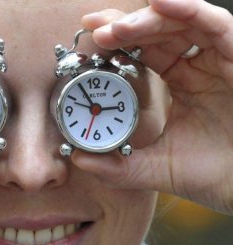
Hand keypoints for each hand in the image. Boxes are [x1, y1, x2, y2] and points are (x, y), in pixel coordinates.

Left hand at [74, 0, 232, 213]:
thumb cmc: (215, 176)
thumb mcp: (158, 168)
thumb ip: (119, 166)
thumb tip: (77, 159)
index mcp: (182, 83)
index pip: (147, 52)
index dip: (119, 44)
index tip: (89, 40)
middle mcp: (201, 66)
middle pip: (161, 31)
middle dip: (125, 26)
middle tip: (94, 28)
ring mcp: (222, 58)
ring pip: (184, 22)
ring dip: (148, 19)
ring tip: (115, 27)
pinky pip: (217, 24)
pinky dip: (189, 10)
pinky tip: (161, 4)